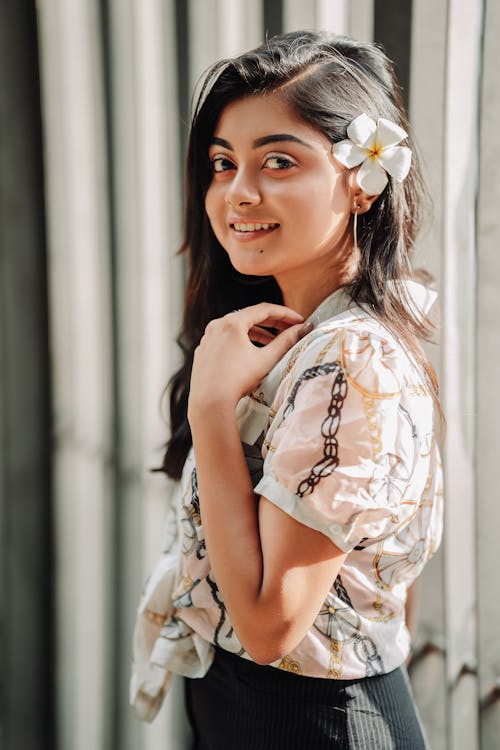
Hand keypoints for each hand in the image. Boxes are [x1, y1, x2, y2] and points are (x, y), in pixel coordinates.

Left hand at [188, 302, 312, 414]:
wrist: (210, 402)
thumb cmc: (238, 380)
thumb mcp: (266, 359)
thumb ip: (286, 341)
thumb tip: (304, 329)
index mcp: (232, 322)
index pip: (264, 310)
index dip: (285, 314)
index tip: (300, 320)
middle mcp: (216, 325)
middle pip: (250, 317)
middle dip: (272, 323)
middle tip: (290, 329)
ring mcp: (207, 338)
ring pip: (236, 330)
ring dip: (257, 334)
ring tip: (273, 344)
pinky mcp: (202, 351)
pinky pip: (225, 341)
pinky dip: (240, 343)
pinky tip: (250, 355)